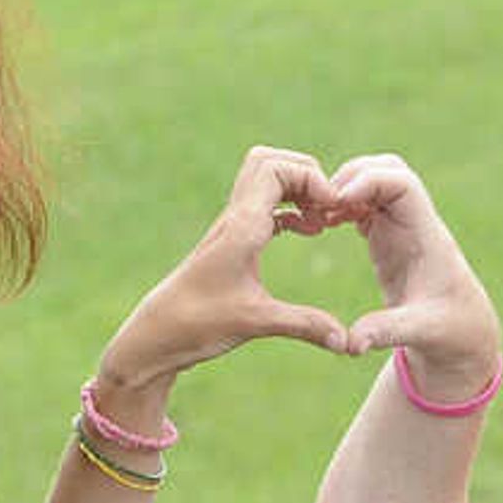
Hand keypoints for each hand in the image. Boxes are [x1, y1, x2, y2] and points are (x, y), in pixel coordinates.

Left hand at [93, 147, 364, 402]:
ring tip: (319, 222)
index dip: (311, 178)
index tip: (332, 212)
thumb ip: (304, 325)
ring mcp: (231, 227)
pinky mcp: (231, 242)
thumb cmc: (197, 324)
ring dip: (297, 190)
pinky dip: (289, 209)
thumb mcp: (256, 323)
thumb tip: (346, 341)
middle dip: (306, 175)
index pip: (276, 168)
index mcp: (241, 226)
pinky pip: (263, 205)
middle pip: (270, 161)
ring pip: (265, 180)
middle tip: (327, 209)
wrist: (156, 335)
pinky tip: (304, 232)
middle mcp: (234, 218)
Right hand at [325, 153, 499, 404]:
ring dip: (344, 188)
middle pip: (386, 168)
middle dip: (351, 177)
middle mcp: (415, 222)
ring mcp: (401, 226)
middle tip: (321, 206)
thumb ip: (386, 332)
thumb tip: (351, 345)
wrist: (461, 332)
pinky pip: (365, 202)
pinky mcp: (388, 235)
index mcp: (426, 234)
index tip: (338, 201)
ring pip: (373, 180)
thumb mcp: (420, 332)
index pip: (402, 183)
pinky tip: (323, 225)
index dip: (369, 181)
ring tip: (317, 217)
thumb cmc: (448, 330)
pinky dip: (342, 203)